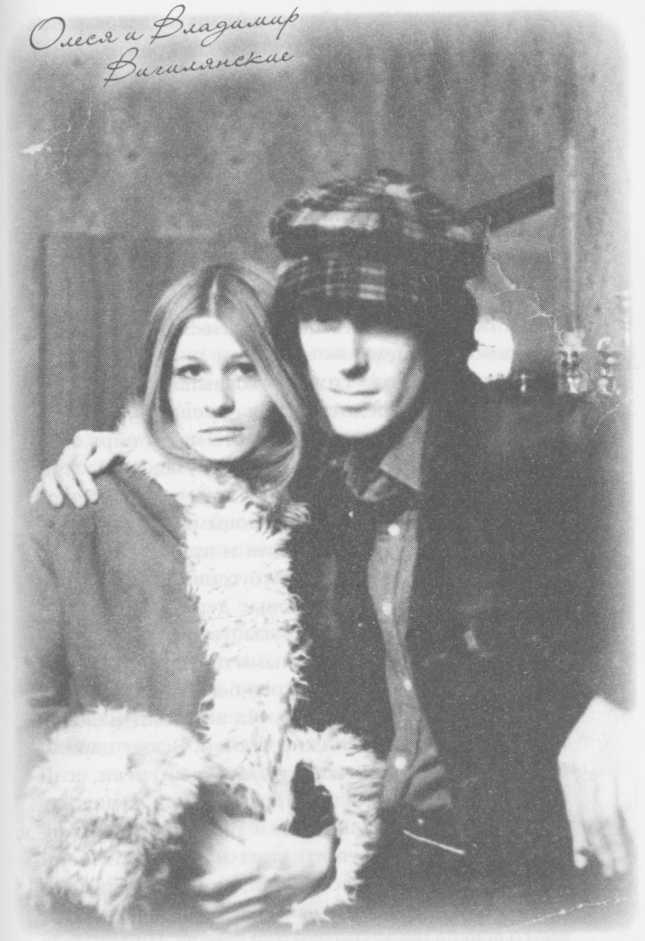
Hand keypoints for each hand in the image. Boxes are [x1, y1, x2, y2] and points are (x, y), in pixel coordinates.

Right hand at [30, 430, 123, 507]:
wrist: (127, 449)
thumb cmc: (127, 450)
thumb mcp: (125, 449)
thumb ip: (107, 455)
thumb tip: (88, 468)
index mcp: (85, 439)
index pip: (79, 462)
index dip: (84, 481)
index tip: (94, 498)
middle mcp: (71, 448)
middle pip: (63, 469)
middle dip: (71, 489)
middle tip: (82, 505)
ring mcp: (64, 460)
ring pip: (50, 474)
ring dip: (52, 490)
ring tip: (59, 505)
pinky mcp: (60, 471)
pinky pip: (46, 480)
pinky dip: (41, 491)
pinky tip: (38, 503)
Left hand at [188, 816, 334, 930]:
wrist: (312, 866)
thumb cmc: (284, 846)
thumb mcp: (260, 833)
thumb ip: (234, 827)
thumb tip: (213, 813)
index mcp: (251, 865)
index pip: (215, 883)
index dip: (196, 886)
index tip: (188, 882)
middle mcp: (255, 888)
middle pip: (217, 907)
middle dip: (201, 905)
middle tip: (194, 896)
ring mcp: (261, 905)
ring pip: (226, 921)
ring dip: (211, 916)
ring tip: (204, 907)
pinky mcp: (266, 915)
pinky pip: (241, 928)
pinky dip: (227, 926)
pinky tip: (220, 919)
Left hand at [558, 696, 634, 876]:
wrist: (617, 699)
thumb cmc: (598, 729)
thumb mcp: (578, 752)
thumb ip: (578, 786)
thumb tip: (584, 830)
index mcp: (568, 765)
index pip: (574, 812)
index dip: (580, 839)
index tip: (584, 861)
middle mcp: (584, 770)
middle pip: (592, 820)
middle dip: (602, 849)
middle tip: (611, 868)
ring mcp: (607, 770)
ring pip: (610, 820)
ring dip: (618, 846)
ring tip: (623, 865)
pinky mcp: (629, 769)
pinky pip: (631, 810)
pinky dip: (635, 833)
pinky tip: (637, 847)